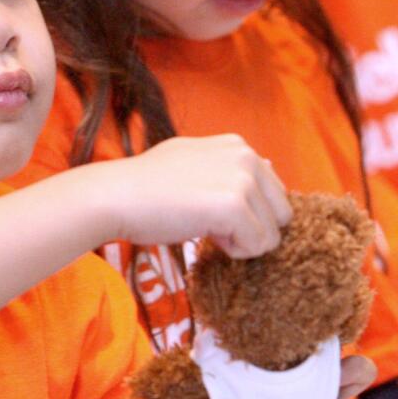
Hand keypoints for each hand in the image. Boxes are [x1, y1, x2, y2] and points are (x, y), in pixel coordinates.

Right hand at [97, 134, 291, 257]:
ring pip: (271, 235)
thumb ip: (230, 165)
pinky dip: (234, 252)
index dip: (246, 214)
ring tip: (203, 227)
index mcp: (239, 146)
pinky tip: (205, 235)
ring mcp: (242, 179)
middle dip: (252, 229)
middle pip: (281, 215)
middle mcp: (246, 156)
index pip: (274, 194)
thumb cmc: (147, 185)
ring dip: (241, 243)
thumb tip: (268, 164)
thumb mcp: (193, 160)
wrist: (115, 196)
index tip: (210, 211)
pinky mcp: (234, 205)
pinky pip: (257, 246)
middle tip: (210, 224)